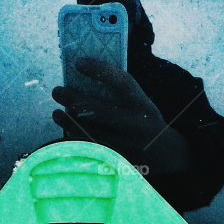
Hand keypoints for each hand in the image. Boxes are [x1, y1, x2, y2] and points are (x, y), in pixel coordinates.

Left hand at [52, 58, 191, 175]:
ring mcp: (126, 145)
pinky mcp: (117, 160)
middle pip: (98, 110)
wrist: (166, 156)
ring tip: (57, 113)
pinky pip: (89, 148)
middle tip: (57, 90)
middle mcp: (135, 124)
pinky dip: (75, 138)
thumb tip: (82, 80)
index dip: (99, 70)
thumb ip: (119, 94)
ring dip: (68, 121)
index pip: (121, 82)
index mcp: (143, 104)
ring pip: (88, 131)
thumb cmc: (144, 121)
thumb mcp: (141, 104)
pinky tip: (67, 130)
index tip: (78, 62)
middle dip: (73, 99)